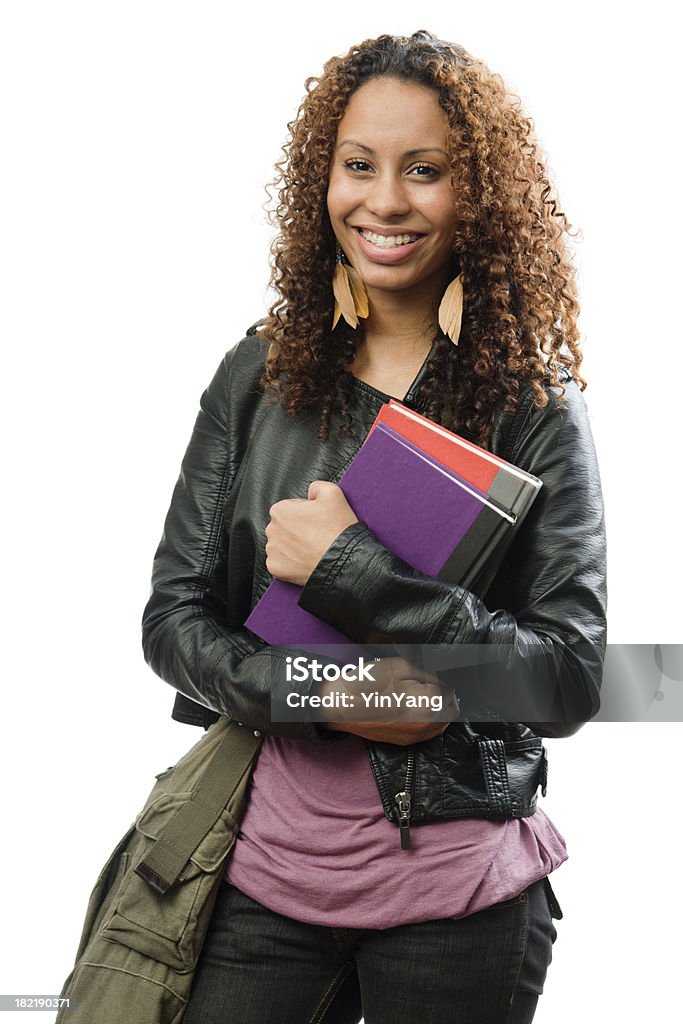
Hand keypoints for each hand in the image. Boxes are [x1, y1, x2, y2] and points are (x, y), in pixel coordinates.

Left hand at [265, 480, 357, 586]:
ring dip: (293, 547)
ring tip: (312, 549)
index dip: (306, 514)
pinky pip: (280, 563)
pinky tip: (305, 561)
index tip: (318, 521)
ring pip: (282, 546)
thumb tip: (311, 492)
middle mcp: (271, 530)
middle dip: (297, 530)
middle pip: (284, 527)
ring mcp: (272, 551)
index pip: (290, 508)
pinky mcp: (275, 569)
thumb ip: (317, 486)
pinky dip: (291, 563)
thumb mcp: (333, 493)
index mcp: (280, 510)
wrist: (342, 561)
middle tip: (317, 535)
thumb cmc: (337, 528)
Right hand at [317, 657, 459, 745]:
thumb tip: (441, 683)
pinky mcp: (402, 742)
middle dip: (449, 700)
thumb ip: (426, 675)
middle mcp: (424, 724)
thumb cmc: (368, 682)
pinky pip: (426, 735)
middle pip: (449, 713)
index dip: (449, 685)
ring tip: (436, 699)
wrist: (340, 705)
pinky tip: (423, 712)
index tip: (446, 679)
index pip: (450, 694)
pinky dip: (431, 724)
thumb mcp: (399, 667)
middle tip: (445, 689)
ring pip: (440, 727)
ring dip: (442, 713)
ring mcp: (413, 736)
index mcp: (427, 702)